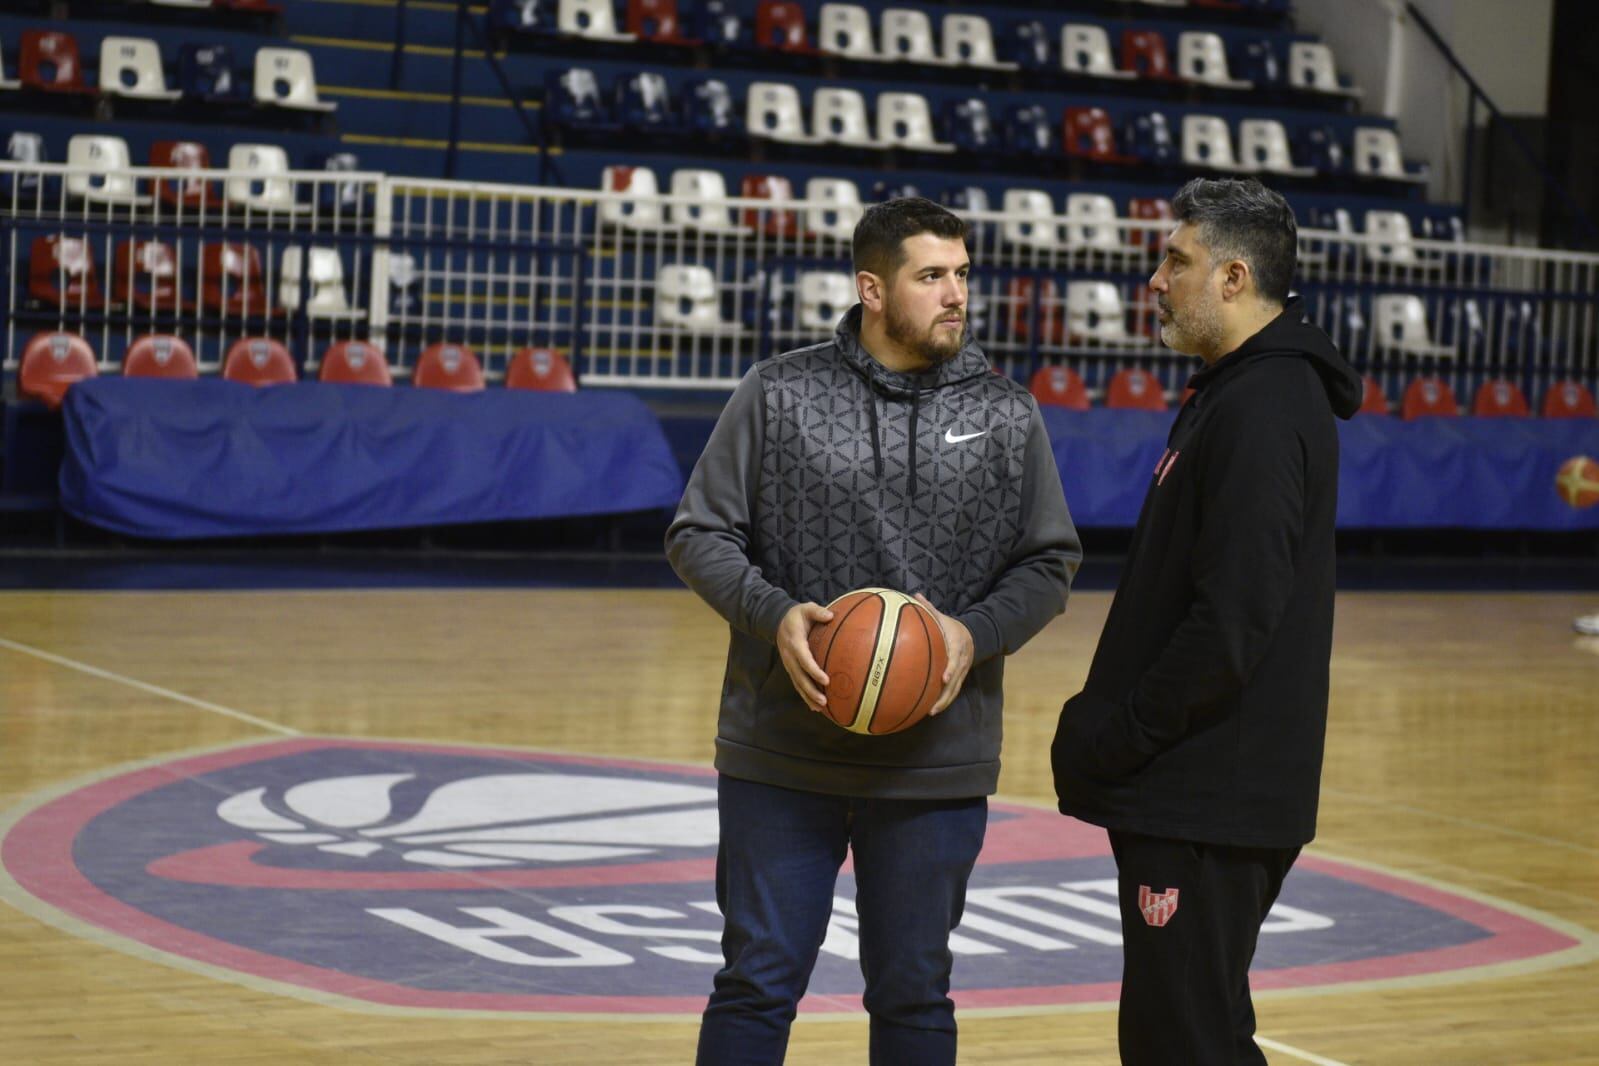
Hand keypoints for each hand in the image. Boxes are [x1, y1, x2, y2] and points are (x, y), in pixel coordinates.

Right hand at [777, 602, 832, 712]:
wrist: (778, 621)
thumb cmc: (797, 616)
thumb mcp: (805, 608)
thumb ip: (817, 611)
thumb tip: (831, 616)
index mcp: (795, 642)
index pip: (804, 659)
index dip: (814, 670)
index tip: (826, 680)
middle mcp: (789, 656)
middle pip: (799, 677)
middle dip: (811, 691)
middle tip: (824, 701)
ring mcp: (789, 664)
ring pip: (797, 683)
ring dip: (808, 697)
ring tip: (820, 708)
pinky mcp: (790, 668)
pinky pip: (797, 683)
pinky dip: (805, 695)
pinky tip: (815, 706)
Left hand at [914, 593, 973, 716]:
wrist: (973, 636)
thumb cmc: (952, 628)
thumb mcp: (943, 617)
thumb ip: (929, 609)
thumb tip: (915, 595)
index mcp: (958, 647)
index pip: (956, 660)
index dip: (952, 669)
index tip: (944, 678)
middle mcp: (962, 662)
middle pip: (956, 682)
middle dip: (946, 694)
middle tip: (933, 706)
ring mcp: (962, 672)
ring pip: (955, 691)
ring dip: (944, 702)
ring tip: (931, 712)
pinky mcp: (960, 678)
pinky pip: (953, 692)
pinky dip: (944, 701)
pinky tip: (930, 709)